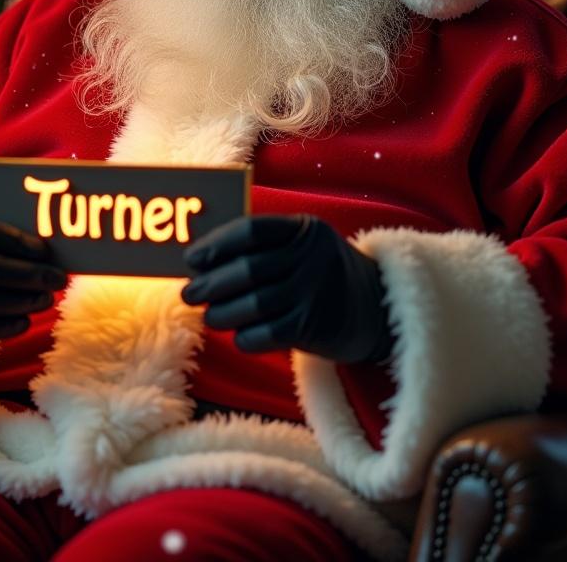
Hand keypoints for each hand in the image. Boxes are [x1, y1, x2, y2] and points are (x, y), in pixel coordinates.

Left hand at [181, 214, 391, 362]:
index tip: (192, 259)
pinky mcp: (314, 326)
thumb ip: (265, 247)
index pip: (251, 231)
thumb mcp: (305, 247)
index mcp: (304, 230)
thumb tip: (203, 260)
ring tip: (211, 316)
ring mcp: (313, 292)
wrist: (376, 310)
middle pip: (247, 269)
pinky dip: (245, 337)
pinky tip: (239, 336)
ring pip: (252, 304)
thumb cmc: (323, 275)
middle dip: (210, 284)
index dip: (216, 245)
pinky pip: (265, 333)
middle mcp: (310, 257)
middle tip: (189, 293)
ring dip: (221, 313)